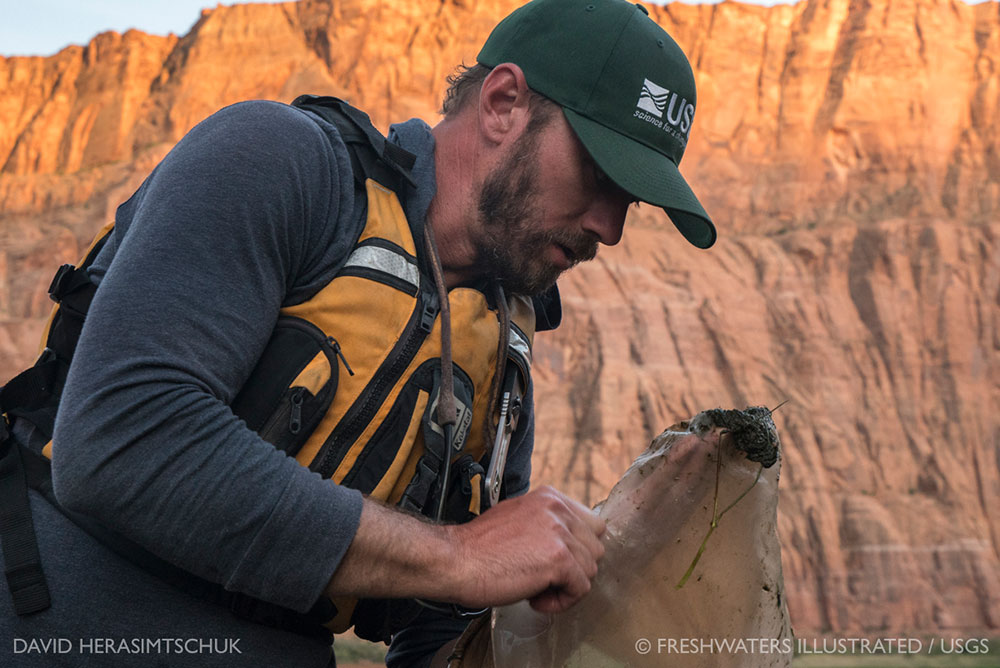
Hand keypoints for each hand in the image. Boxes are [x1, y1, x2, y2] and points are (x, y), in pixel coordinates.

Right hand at [324, 487, 604, 613]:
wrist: (456, 560)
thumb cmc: (480, 547)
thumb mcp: (518, 518)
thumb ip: (546, 523)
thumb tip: (570, 540)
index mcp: (550, 496)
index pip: (591, 525)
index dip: (575, 549)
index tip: (553, 562)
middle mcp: (558, 508)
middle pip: (595, 547)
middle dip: (574, 568)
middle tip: (542, 576)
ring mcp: (560, 531)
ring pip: (590, 569)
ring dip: (566, 586)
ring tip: (535, 587)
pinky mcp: (559, 558)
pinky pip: (581, 588)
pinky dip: (560, 601)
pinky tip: (535, 598)